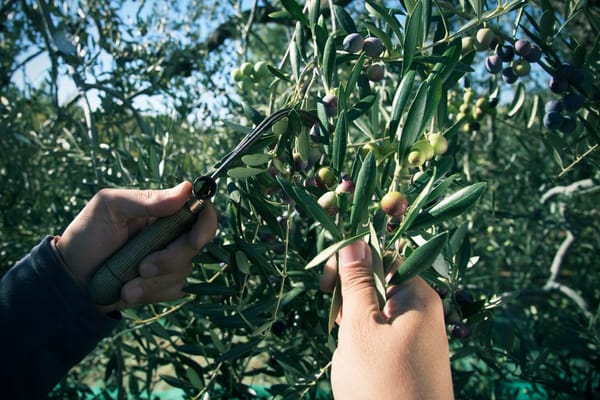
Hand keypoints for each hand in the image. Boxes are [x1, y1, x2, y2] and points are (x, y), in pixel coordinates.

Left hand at [55, 181, 217, 311]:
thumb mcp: (109, 207)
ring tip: (124, 286)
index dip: (206, 225)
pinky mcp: (164, 284)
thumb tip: (186, 189)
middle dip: (170, 260)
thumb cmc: (87, 234)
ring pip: (184, 271)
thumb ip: (146, 199)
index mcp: (164, 211)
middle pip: (195, 245)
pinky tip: (128, 292)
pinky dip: (150, 293)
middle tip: (142, 267)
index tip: (193, 240)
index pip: (201, 211)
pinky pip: (174, 290)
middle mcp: (172, 233)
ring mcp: (170, 259)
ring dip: (153, 282)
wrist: (70, 278)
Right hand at [320, 241, 453, 399]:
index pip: (384, 258)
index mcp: (419, 297)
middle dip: (352, 298)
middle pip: (381, 283)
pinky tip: (357, 361)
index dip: (353, 264)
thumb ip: (356, 283)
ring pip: (377, 310)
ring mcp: (419, 335)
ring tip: (348, 348)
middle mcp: (424, 312)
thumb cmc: (381, 383)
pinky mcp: (411, 355)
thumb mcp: (360, 328)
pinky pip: (384, 334)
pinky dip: (365, 340)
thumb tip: (354, 241)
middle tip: (337, 322)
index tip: (327, 285)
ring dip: (355, 322)